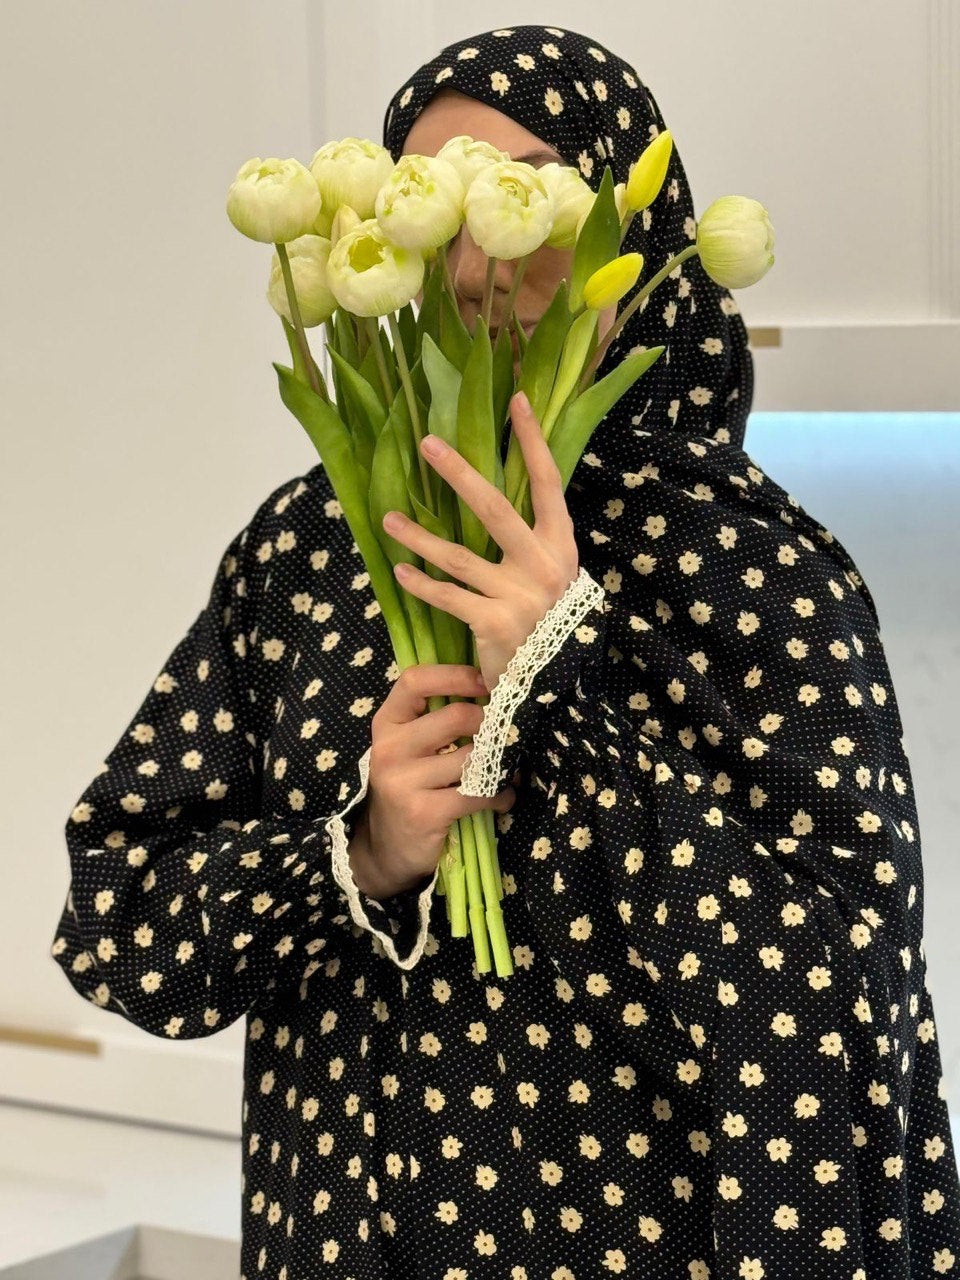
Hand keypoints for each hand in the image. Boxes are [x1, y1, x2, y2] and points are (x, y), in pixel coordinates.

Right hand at [348, 664, 519, 897]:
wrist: (387, 846)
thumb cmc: (410, 785)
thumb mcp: (410, 746)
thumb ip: (436, 719)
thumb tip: (495, 693)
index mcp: (388, 722)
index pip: (415, 681)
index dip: (455, 675)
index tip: (487, 683)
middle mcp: (389, 748)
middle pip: (456, 716)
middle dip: (490, 725)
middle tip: (504, 736)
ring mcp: (403, 782)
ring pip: (472, 757)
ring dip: (501, 765)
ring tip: (506, 772)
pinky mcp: (423, 812)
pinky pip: (477, 793)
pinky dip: (500, 795)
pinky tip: (501, 798)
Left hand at [382, 391, 579, 693]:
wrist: (556, 685)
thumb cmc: (550, 625)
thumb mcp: (555, 578)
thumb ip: (533, 544)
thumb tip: (496, 503)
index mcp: (560, 544)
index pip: (547, 481)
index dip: (532, 440)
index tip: (515, 401)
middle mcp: (541, 562)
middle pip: (494, 507)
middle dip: (458, 472)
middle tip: (426, 444)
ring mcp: (516, 592)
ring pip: (457, 555)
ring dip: (418, 536)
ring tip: (388, 519)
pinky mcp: (492, 621)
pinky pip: (447, 595)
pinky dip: (421, 584)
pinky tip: (400, 572)